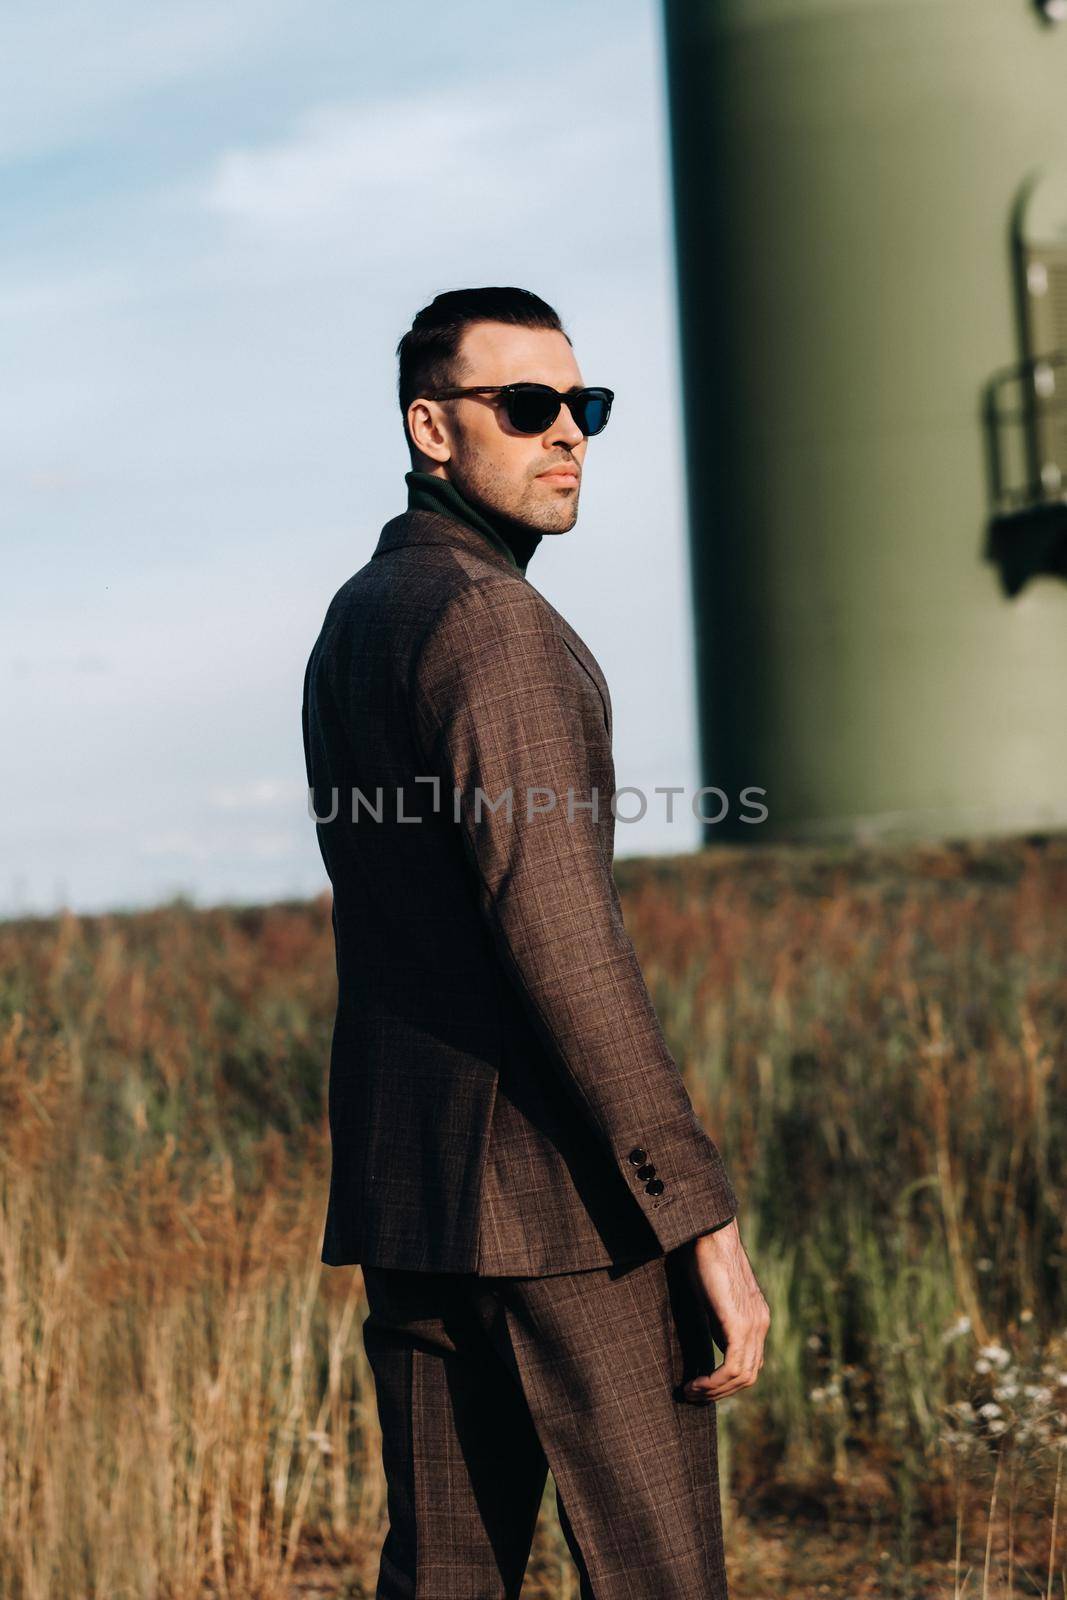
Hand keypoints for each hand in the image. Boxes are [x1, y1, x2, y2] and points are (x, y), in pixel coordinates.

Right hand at [680, 1219, 769, 1402]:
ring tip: (689, 1392)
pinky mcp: (740, 1323)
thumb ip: (717, 1320)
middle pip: (749, 1375)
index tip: (701, 1385)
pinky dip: (713, 1383)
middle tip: (692, 1394)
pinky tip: (694, 1384)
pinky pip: (732, 1367)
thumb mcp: (711, 1297)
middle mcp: (761, 1323)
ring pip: (742, 1376)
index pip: (750, 1363)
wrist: (709, 1231)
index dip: (726, 1381)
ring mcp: (754, 1324)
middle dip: (720, 1392)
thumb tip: (710, 1344)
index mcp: (756, 1317)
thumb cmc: (703, 1256)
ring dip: (714, 1392)